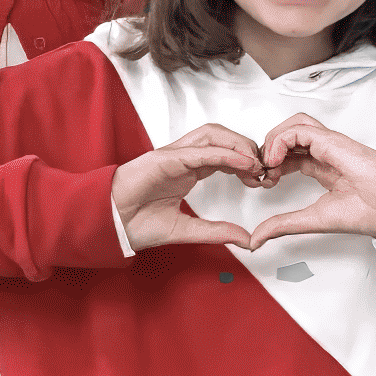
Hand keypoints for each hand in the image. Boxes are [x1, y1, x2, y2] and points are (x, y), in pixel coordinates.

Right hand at [112, 120, 270, 256]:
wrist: (110, 225)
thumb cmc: (137, 223)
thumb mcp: (188, 230)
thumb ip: (217, 232)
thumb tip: (247, 240)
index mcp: (189, 170)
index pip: (224, 154)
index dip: (246, 162)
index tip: (262, 179)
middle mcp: (183, 158)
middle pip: (222, 138)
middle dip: (246, 148)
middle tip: (265, 170)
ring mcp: (173, 155)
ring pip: (212, 135)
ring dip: (237, 145)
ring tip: (256, 164)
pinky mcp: (164, 158)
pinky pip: (198, 151)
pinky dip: (223, 154)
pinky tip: (242, 164)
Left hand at [245, 110, 375, 246]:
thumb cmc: (367, 212)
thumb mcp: (311, 220)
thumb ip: (283, 226)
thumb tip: (256, 239)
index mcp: (323, 168)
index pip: (289, 156)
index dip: (270, 165)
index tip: (264, 183)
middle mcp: (324, 153)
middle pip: (287, 137)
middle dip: (266, 152)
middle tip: (261, 173)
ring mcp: (327, 144)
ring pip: (292, 126)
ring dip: (272, 141)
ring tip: (268, 165)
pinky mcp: (330, 140)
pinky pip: (297, 129)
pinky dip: (279, 141)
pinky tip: (276, 161)